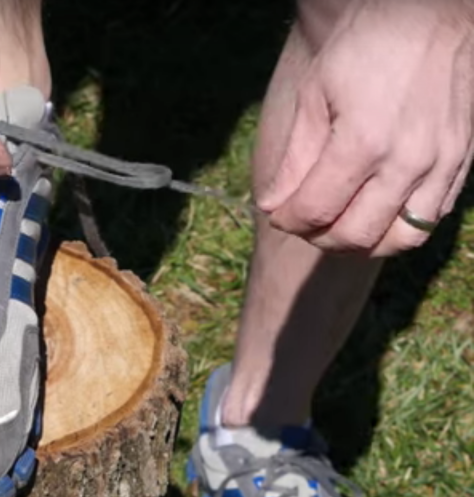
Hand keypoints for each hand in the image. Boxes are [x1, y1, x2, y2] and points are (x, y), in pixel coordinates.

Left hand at [258, 0, 473, 255]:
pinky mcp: (462, 161)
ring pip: (401, 238)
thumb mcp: (314, 95)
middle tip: (303, 223)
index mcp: (364, 143)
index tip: (277, 214)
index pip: (316, 211)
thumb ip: (294, 159)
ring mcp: (441, 164)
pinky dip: (400, 226)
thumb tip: (273, 206)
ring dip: (363, 242)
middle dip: (319, 237)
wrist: (431, 14)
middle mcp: (408, 161)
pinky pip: (432, 216)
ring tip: (338, 225)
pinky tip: (376, 210)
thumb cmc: (365, 47)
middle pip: (356, 235)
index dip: (289, 221)